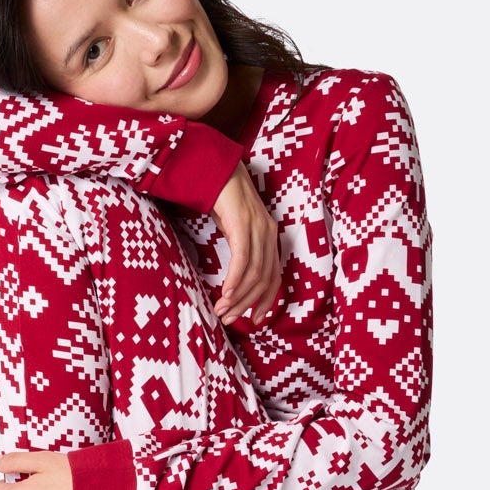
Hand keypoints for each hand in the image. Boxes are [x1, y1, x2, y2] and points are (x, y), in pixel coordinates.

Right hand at [210, 161, 280, 330]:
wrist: (215, 170)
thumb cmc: (221, 201)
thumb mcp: (235, 230)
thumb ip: (241, 251)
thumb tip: (235, 280)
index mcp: (270, 236)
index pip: (274, 277)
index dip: (267, 301)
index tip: (255, 320)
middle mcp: (269, 233)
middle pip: (264, 280)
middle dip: (246, 304)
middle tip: (228, 319)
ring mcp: (258, 228)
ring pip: (254, 274)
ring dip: (237, 297)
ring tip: (221, 310)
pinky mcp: (243, 225)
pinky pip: (242, 260)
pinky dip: (235, 280)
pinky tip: (225, 294)